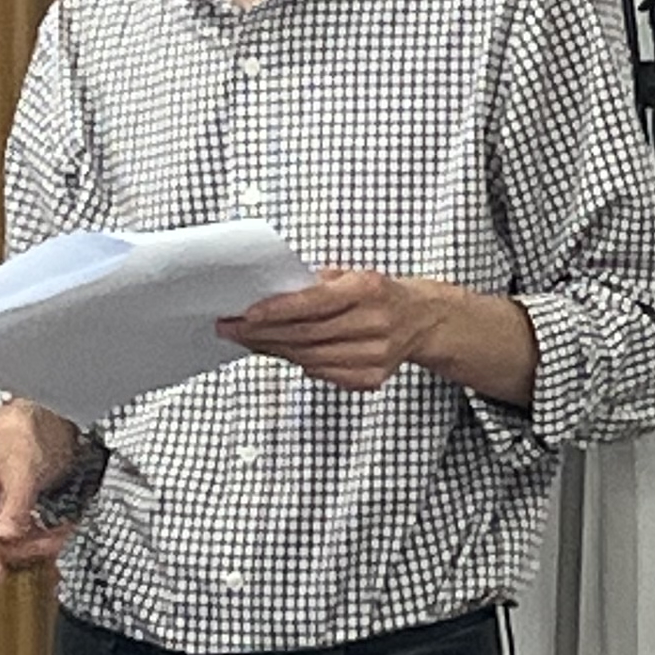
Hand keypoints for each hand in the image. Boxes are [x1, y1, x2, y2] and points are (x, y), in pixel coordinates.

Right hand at [0, 401, 85, 584]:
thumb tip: (3, 534)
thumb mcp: (26, 468)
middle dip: (15, 547)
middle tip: (52, 540)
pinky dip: (18, 545)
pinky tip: (40, 537)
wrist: (27, 434)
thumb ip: (15, 502)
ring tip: (53, 536)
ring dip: (21, 549)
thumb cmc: (24, 442)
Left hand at [222, 272, 537, 402]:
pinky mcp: (371, 379)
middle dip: (262, 333)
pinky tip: (278, 352)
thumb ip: (315, 286)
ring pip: (309, 358)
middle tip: (230, 328)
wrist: (424, 319)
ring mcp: (375, 355)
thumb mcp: (352, 275)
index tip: (245, 314)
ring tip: (247, 340)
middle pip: (306, 335)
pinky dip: (297, 362)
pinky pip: (322, 373)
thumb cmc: (379, 292)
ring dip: (273, 350)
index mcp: (369, 290)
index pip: (314, 304)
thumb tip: (268, 299)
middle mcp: (375, 324)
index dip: (276, 311)